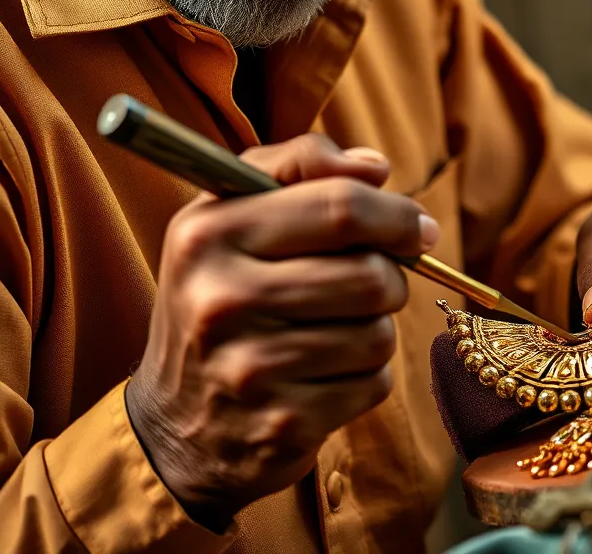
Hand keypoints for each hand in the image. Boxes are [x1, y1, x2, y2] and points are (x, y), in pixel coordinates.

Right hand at [125, 134, 438, 528]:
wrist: (174, 422)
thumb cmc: (220, 292)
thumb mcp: (232, 213)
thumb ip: (299, 166)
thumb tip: (374, 167)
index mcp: (209, 234)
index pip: (338, 206)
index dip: (395, 213)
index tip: (417, 226)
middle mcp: (221, 299)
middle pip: (369, 275)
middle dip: (391, 275)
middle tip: (376, 279)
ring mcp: (250, 369)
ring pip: (378, 333)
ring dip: (375, 327)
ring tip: (337, 327)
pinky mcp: (281, 426)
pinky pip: (372, 384)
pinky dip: (365, 376)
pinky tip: (325, 374)